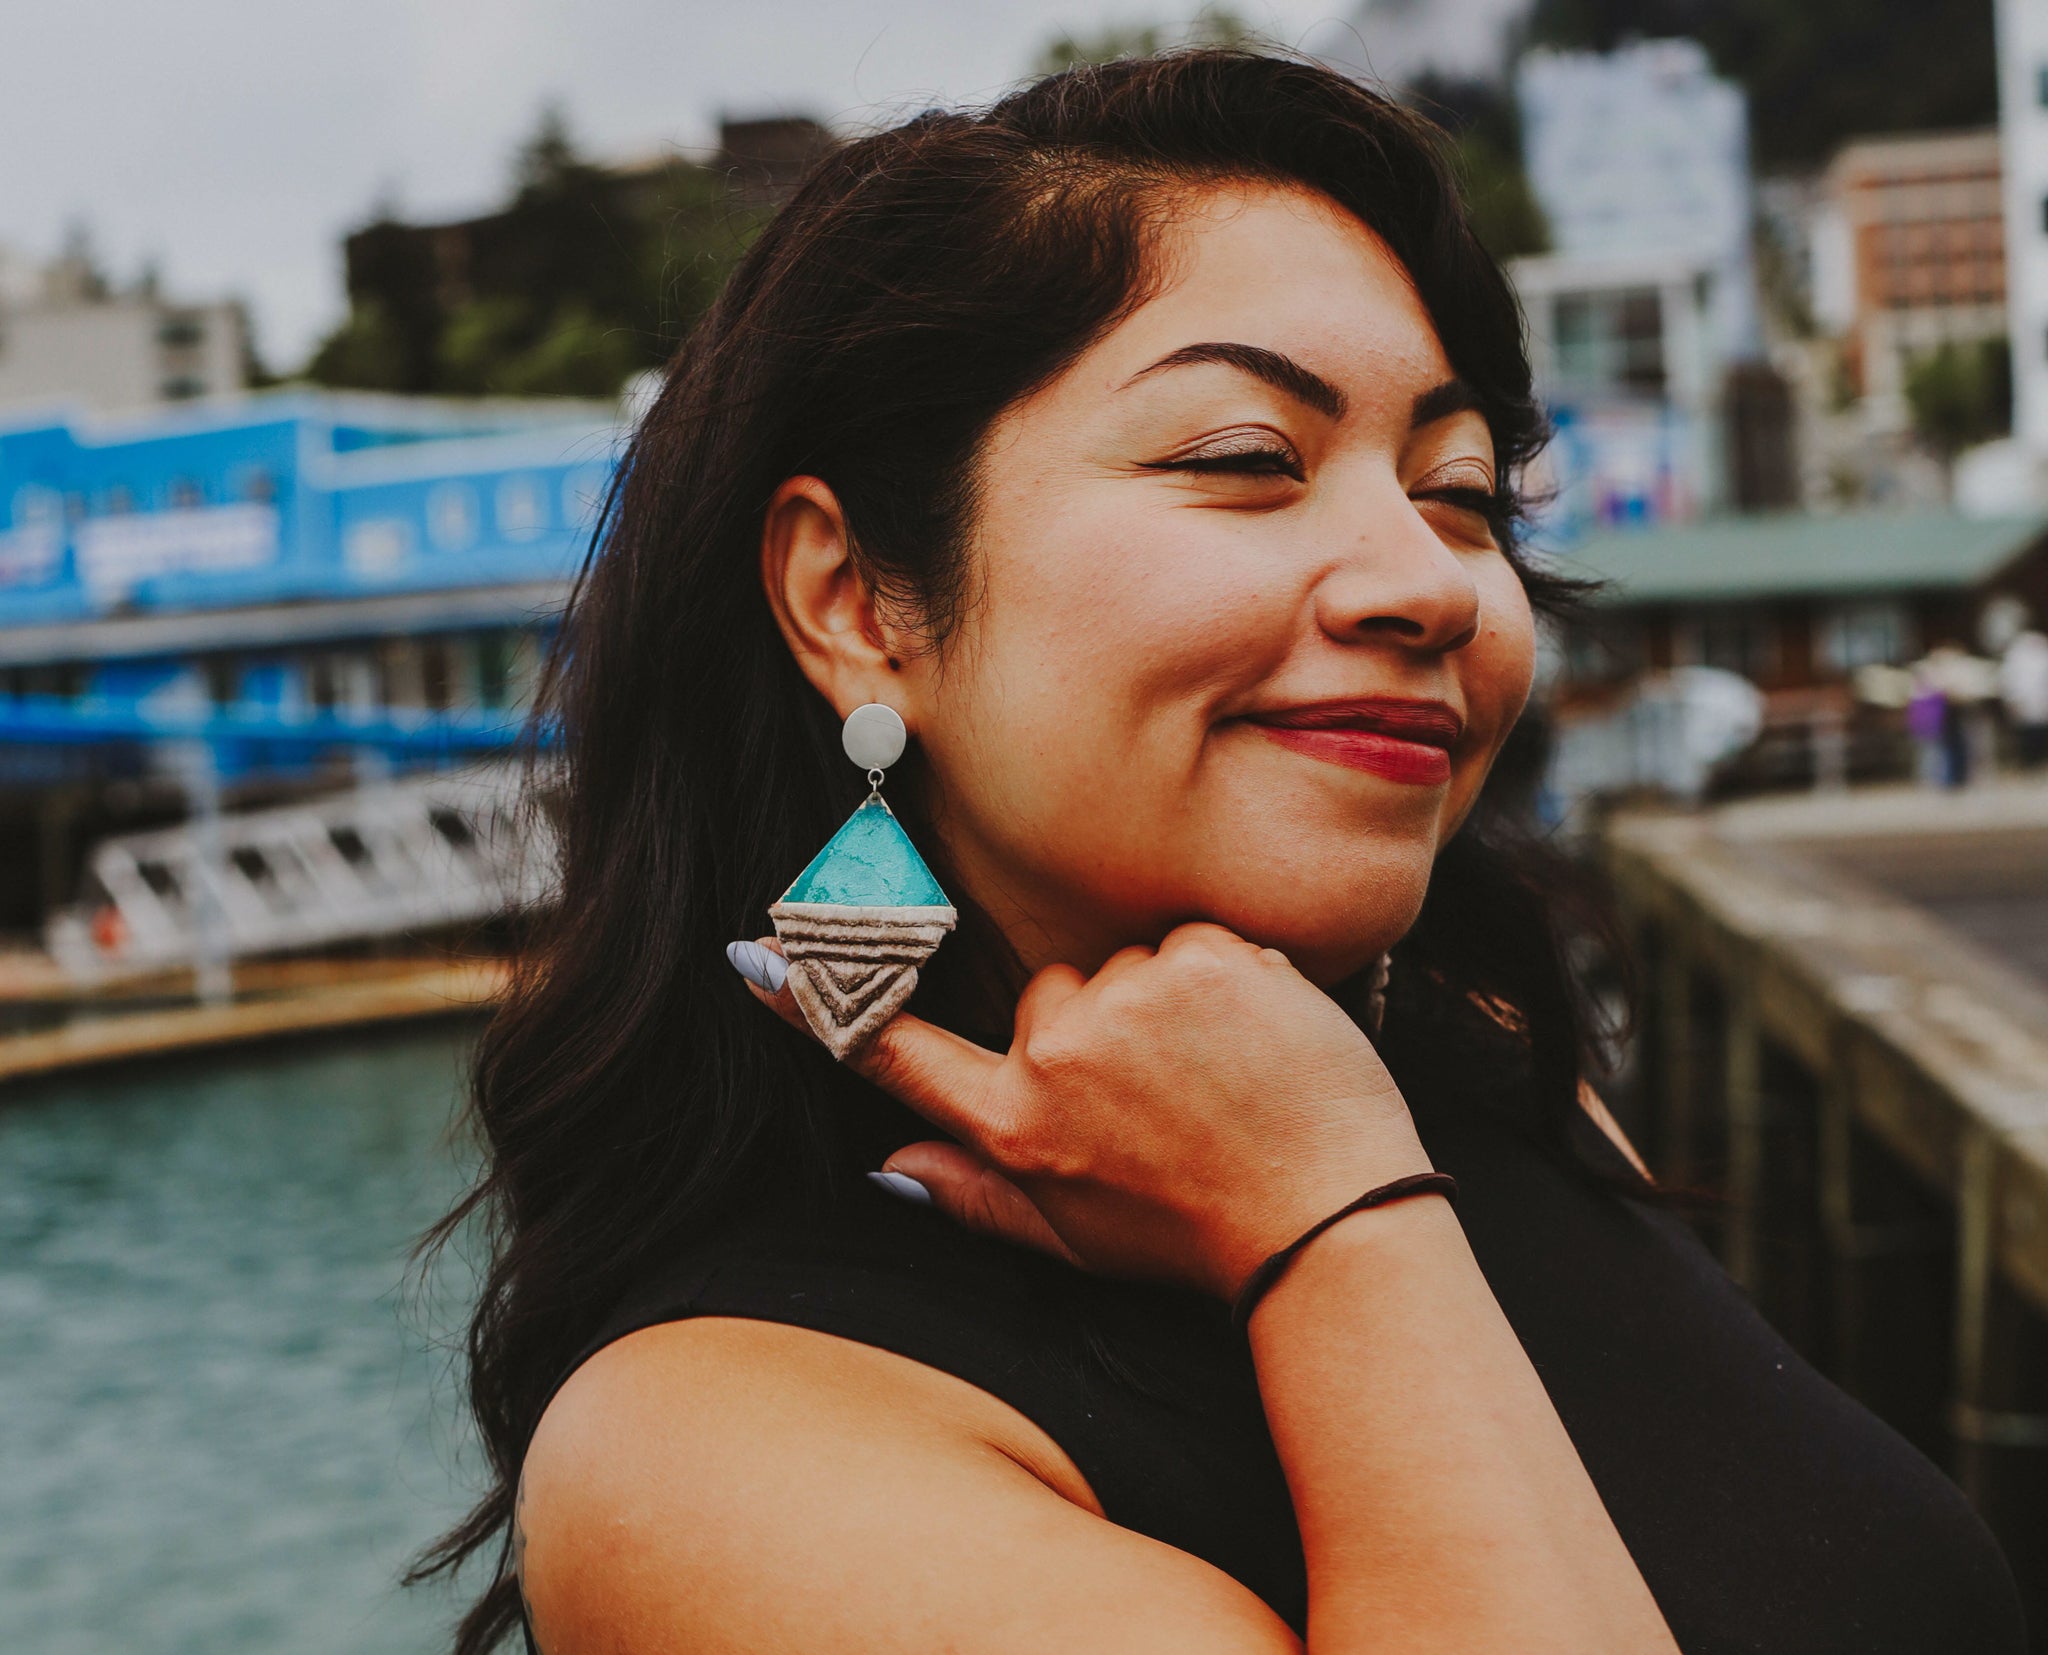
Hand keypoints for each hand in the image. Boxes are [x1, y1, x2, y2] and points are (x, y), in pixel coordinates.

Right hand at [738, 923, 1433, 1299]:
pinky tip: (1257, 1041)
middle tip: (1167, 1099)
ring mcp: (1126, 1002)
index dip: (817, 1004)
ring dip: (1171, 1004)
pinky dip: (1228, 977)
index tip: (753, 955)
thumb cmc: (1197, 1237)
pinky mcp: (1198, 957)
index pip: (896, 1052)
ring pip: (1127, 966)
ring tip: (1223, 1078)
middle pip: (1049, 993)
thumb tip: (882, 1167)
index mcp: (1017, 1125)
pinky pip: (1193, 940)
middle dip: (1102, 1029)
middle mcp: (1054, 1057)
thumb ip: (971, 1196)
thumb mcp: (1073, 1238)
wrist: (1332, 1220)